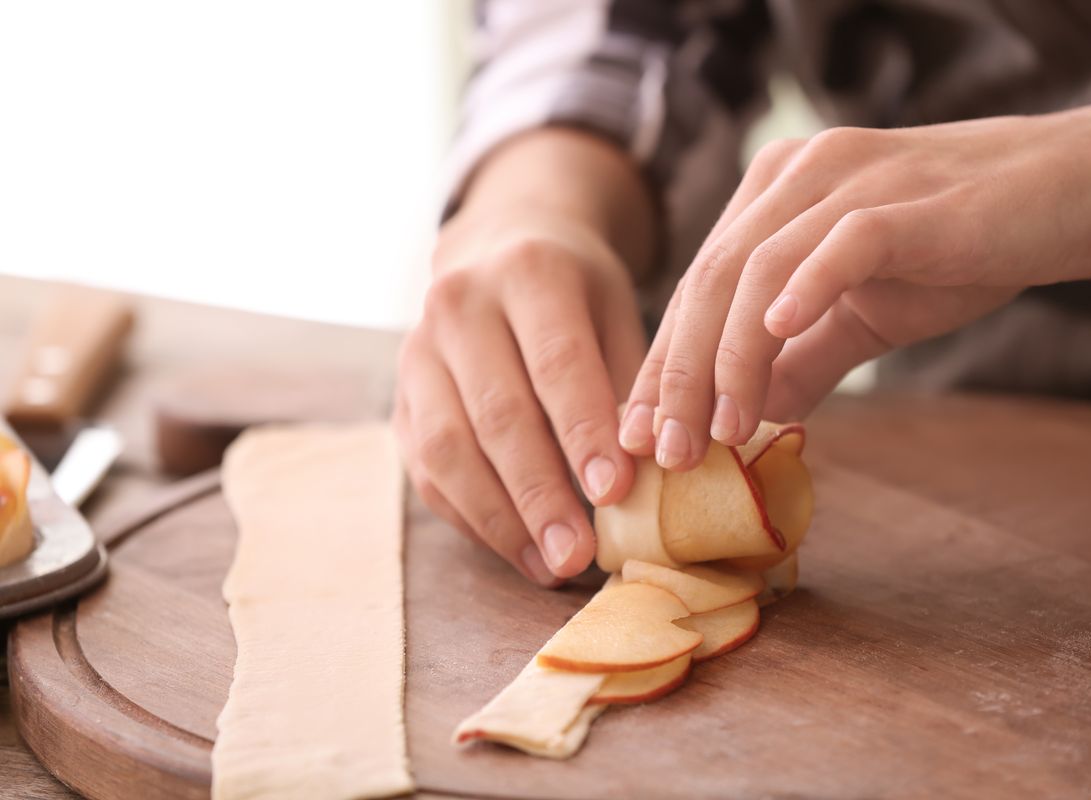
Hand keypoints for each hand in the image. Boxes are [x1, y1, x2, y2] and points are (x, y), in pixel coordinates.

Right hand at [394, 130, 652, 584]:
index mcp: (528, 271)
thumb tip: (655, 470)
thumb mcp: (618, 309)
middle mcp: (460, 304)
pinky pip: (426, 468)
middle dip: (540, 492)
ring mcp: (418, 351)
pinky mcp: (401, 395)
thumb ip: (631, 383)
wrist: (499, 245)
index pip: (556, 362)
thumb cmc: (577, 290)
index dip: (583, 433)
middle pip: (498, 413)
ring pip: (448, 448)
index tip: (615, 494)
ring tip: (550, 566)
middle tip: (579, 554)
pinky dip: (471, 517)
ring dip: (500, 517)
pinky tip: (517, 549)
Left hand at [620, 94, 1090, 467]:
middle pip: (710, 282)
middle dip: (680, 375)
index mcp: (772, 198)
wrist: (1074, 190)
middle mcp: (793, 177)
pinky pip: (840, 245)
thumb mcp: (864, 314)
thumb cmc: (962, 248)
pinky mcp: (905, 201)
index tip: (640, 437)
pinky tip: (778, 339)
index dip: (664, 364)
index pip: (699, 289)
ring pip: (756, 269)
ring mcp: (846, 180)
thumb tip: (753, 418)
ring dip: (731, 357)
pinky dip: (803, 292)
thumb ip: (804, 359)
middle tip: (666, 453)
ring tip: (721, 432)